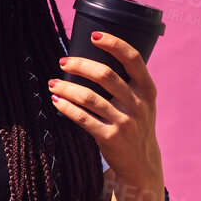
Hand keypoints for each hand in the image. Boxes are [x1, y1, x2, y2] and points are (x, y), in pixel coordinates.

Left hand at [47, 33, 164, 200]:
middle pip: (106, 75)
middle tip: (63, 62)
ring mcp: (125, 122)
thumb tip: (91, 60)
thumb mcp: (143, 104)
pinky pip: (83, 118)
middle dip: (80, 65)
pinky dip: (67, 107)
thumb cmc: (136, 126)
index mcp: (147, 90)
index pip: (133, 58)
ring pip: (89, 97)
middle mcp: (138, 104)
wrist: (142, 165)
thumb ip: (127, 84)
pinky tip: (57, 101)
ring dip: (67, 87)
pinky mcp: (110, 138)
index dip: (114, 43)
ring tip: (53, 83)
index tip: (94, 35)